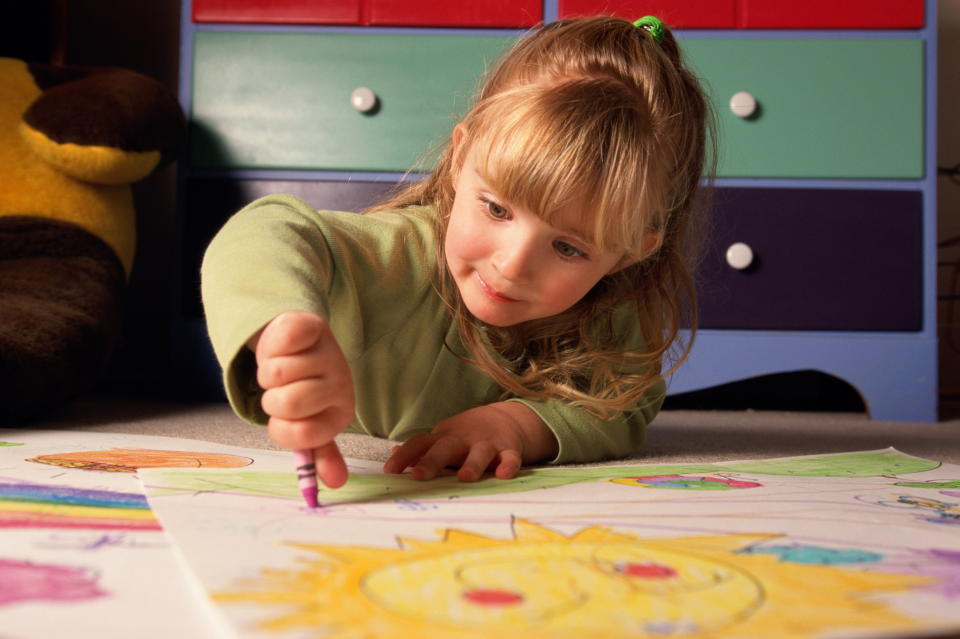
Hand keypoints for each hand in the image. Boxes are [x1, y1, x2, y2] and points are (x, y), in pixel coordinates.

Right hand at [251, 311, 355, 488]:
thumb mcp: (311, 419)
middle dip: (272, 398)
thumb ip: (319, 452)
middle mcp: (341, 383)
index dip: (281, 427)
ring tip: (282, 367)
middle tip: (282, 389)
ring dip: (267, 371)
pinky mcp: (313, 327)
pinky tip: (283, 346)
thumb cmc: (303, 386)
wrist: (301, 343)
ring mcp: (329, 354)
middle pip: (287, 403)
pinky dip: (269, 347)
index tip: (285, 417)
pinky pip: (278, 345)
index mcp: (340, 412)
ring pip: (276, 373)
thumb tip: (336, 484)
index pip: (301, 434)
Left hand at [383, 402, 557, 481]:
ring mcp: (487, 443)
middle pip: (445, 448)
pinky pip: (510, 457)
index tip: (389, 471)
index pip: (419, 444)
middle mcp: (463, 439)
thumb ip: (420, 450)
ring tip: (464, 478)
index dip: (404, 456)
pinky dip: (508, 465)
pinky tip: (503, 475)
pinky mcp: (509, 449)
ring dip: (472, 464)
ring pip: (479, 453)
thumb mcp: (442, 438)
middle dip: (432, 461)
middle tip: (418, 475)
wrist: (505, 417)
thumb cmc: (466, 436)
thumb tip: (391, 456)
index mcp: (443, 438)